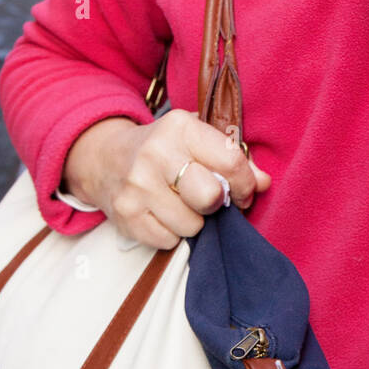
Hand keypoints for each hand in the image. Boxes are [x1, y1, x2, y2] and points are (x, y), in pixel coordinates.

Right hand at [62, 111, 271, 249]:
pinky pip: (168, 241)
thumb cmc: (164, 148)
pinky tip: (164, 213)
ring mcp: (137, 186)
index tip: (244, 191)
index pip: (229, 160)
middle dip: (216, 203)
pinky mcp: (125, 215)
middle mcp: (156, 154)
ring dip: (194, 220)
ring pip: (191, 225)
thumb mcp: (197, 139)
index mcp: (180, 128)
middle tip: (211, 199)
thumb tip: (263, 183)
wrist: (105, 158)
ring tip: (182, 203)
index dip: (245, 183)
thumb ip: (233, 158)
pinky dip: (172, 232)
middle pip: (209, 196)